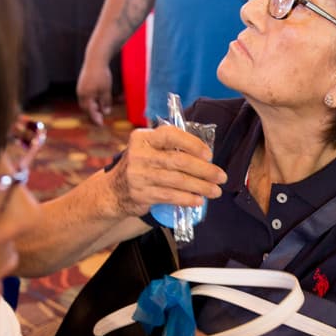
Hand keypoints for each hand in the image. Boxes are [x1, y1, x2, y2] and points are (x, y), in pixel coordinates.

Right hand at [77, 58, 115, 124]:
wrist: (95, 59)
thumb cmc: (102, 74)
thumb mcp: (106, 90)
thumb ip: (106, 102)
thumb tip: (106, 113)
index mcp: (87, 95)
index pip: (90, 111)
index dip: (95, 119)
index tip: (101, 125)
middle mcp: (81, 93)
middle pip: (86, 108)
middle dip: (92, 114)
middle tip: (100, 119)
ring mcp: (80, 89)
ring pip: (85, 103)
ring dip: (92, 108)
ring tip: (100, 110)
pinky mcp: (82, 85)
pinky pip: (85, 97)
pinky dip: (91, 101)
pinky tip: (98, 100)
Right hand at [106, 125, 225, 216]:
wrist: (114, 191)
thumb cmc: (141, 166)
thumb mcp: (149, 149)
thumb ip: (170, 147)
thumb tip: (205, 156)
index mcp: (143, 138)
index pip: (171, 135)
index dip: (193, 144)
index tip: (209, 155)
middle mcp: (140, 154)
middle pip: (179, 160)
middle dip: (204, 170)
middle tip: (221, 176)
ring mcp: (139, 175)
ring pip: (177, 180)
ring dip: (201, 186)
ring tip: (215, 191)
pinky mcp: (142, 194)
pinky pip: (170, 196)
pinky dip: (187, 199)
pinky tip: (198, 200)